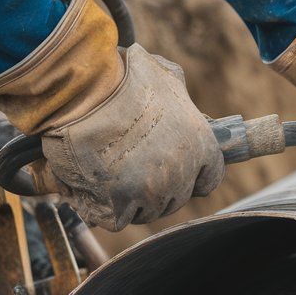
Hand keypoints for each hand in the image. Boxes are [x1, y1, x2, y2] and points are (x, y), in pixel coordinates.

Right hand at [0, 0, 223, 230]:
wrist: (86, 90)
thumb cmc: (122, 76)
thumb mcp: (164, 75)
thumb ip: (176, 91)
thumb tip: (173, 90)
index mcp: (201, 144)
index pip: (209, 178)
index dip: (190, 177)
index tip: (171, 171)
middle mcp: (182, 172)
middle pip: (174, 198)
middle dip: (154, 188)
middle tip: (128, 168)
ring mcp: (153, 190)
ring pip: (145, 211)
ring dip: (127, 199)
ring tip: (106, 174)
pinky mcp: (122, 202)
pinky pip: (116, 219)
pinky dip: (102, 209)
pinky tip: (91, 189)